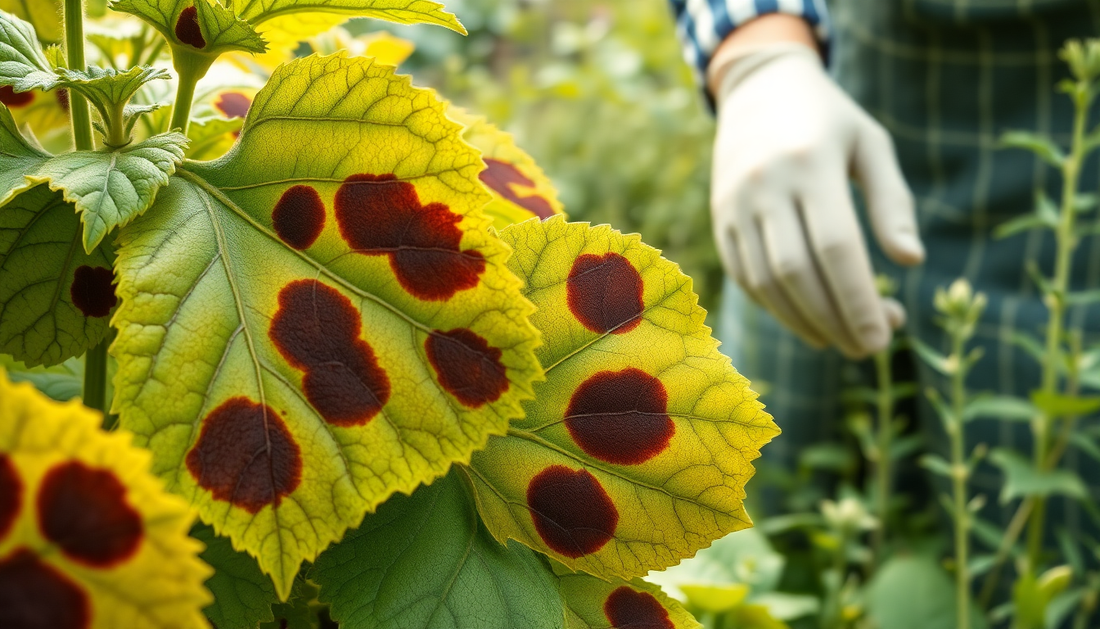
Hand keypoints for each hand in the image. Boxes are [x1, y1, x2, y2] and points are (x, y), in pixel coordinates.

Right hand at [709, 42, 923, 357]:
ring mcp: (734, 204)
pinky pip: (744, 276)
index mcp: (810, 164)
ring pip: (765, 282)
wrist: (758, 88)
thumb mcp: (871, 145)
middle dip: (834, 321)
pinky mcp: (720, 219)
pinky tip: (807, 318)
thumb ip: (892, 202)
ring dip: (803, 323)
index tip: (883, 338)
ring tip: (841, 339)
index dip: (857, 300)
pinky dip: (775, 307)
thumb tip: (910, 261)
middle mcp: (765, 186)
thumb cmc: (829, 121)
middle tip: (867, 349)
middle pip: (797, 274)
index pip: (835, 248)